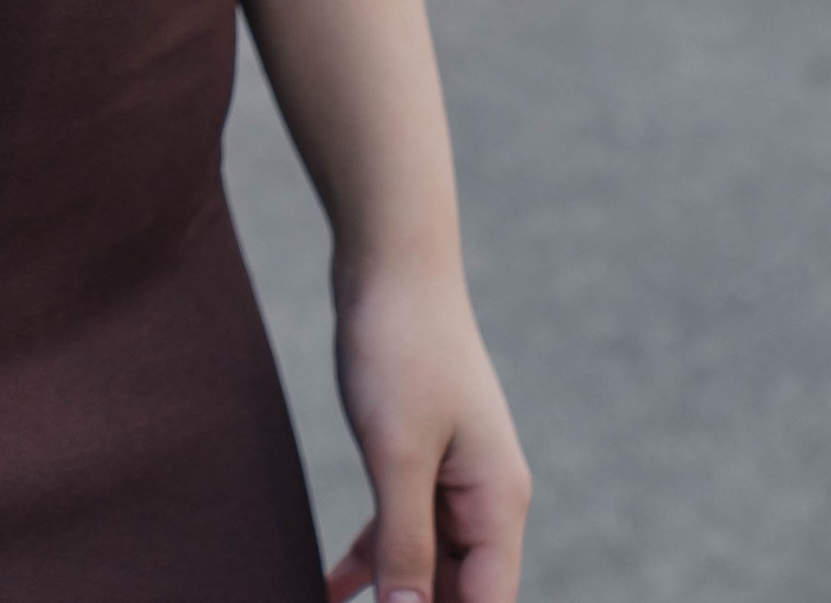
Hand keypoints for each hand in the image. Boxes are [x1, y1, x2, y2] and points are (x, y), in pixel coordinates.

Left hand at [326, 268, 528, 602]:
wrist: (390, 261)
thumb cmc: (401, 346)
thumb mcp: (396, 451)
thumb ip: (405, 541)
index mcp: (497, 503)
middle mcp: (485, 499)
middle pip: (461, 591)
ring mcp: (454, 478)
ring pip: (428, 565)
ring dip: (392, 596)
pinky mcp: (420, 457)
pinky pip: (402, 527)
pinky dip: (372, 558)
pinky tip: (333, 585)